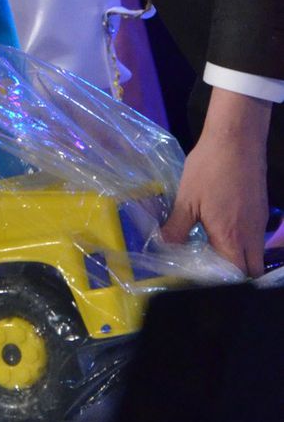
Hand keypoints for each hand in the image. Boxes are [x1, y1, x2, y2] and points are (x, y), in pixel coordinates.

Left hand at [160, 88, 270, 275]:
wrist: (236, 139)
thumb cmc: (209, 169)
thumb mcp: (186, 199)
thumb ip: (176, 227)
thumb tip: (162, 246)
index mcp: (232, 238)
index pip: (232, 276)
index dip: (219, 283)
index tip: (200, 280)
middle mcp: (251, 236)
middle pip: (250, 271)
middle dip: (234, 277)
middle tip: (210, 271)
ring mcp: (259, 223)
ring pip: (254, 254)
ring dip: (239, 259)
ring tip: (213, 253)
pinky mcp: (260, 210)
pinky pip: (255, 238)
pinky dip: (242, 243)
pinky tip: (222, 232)